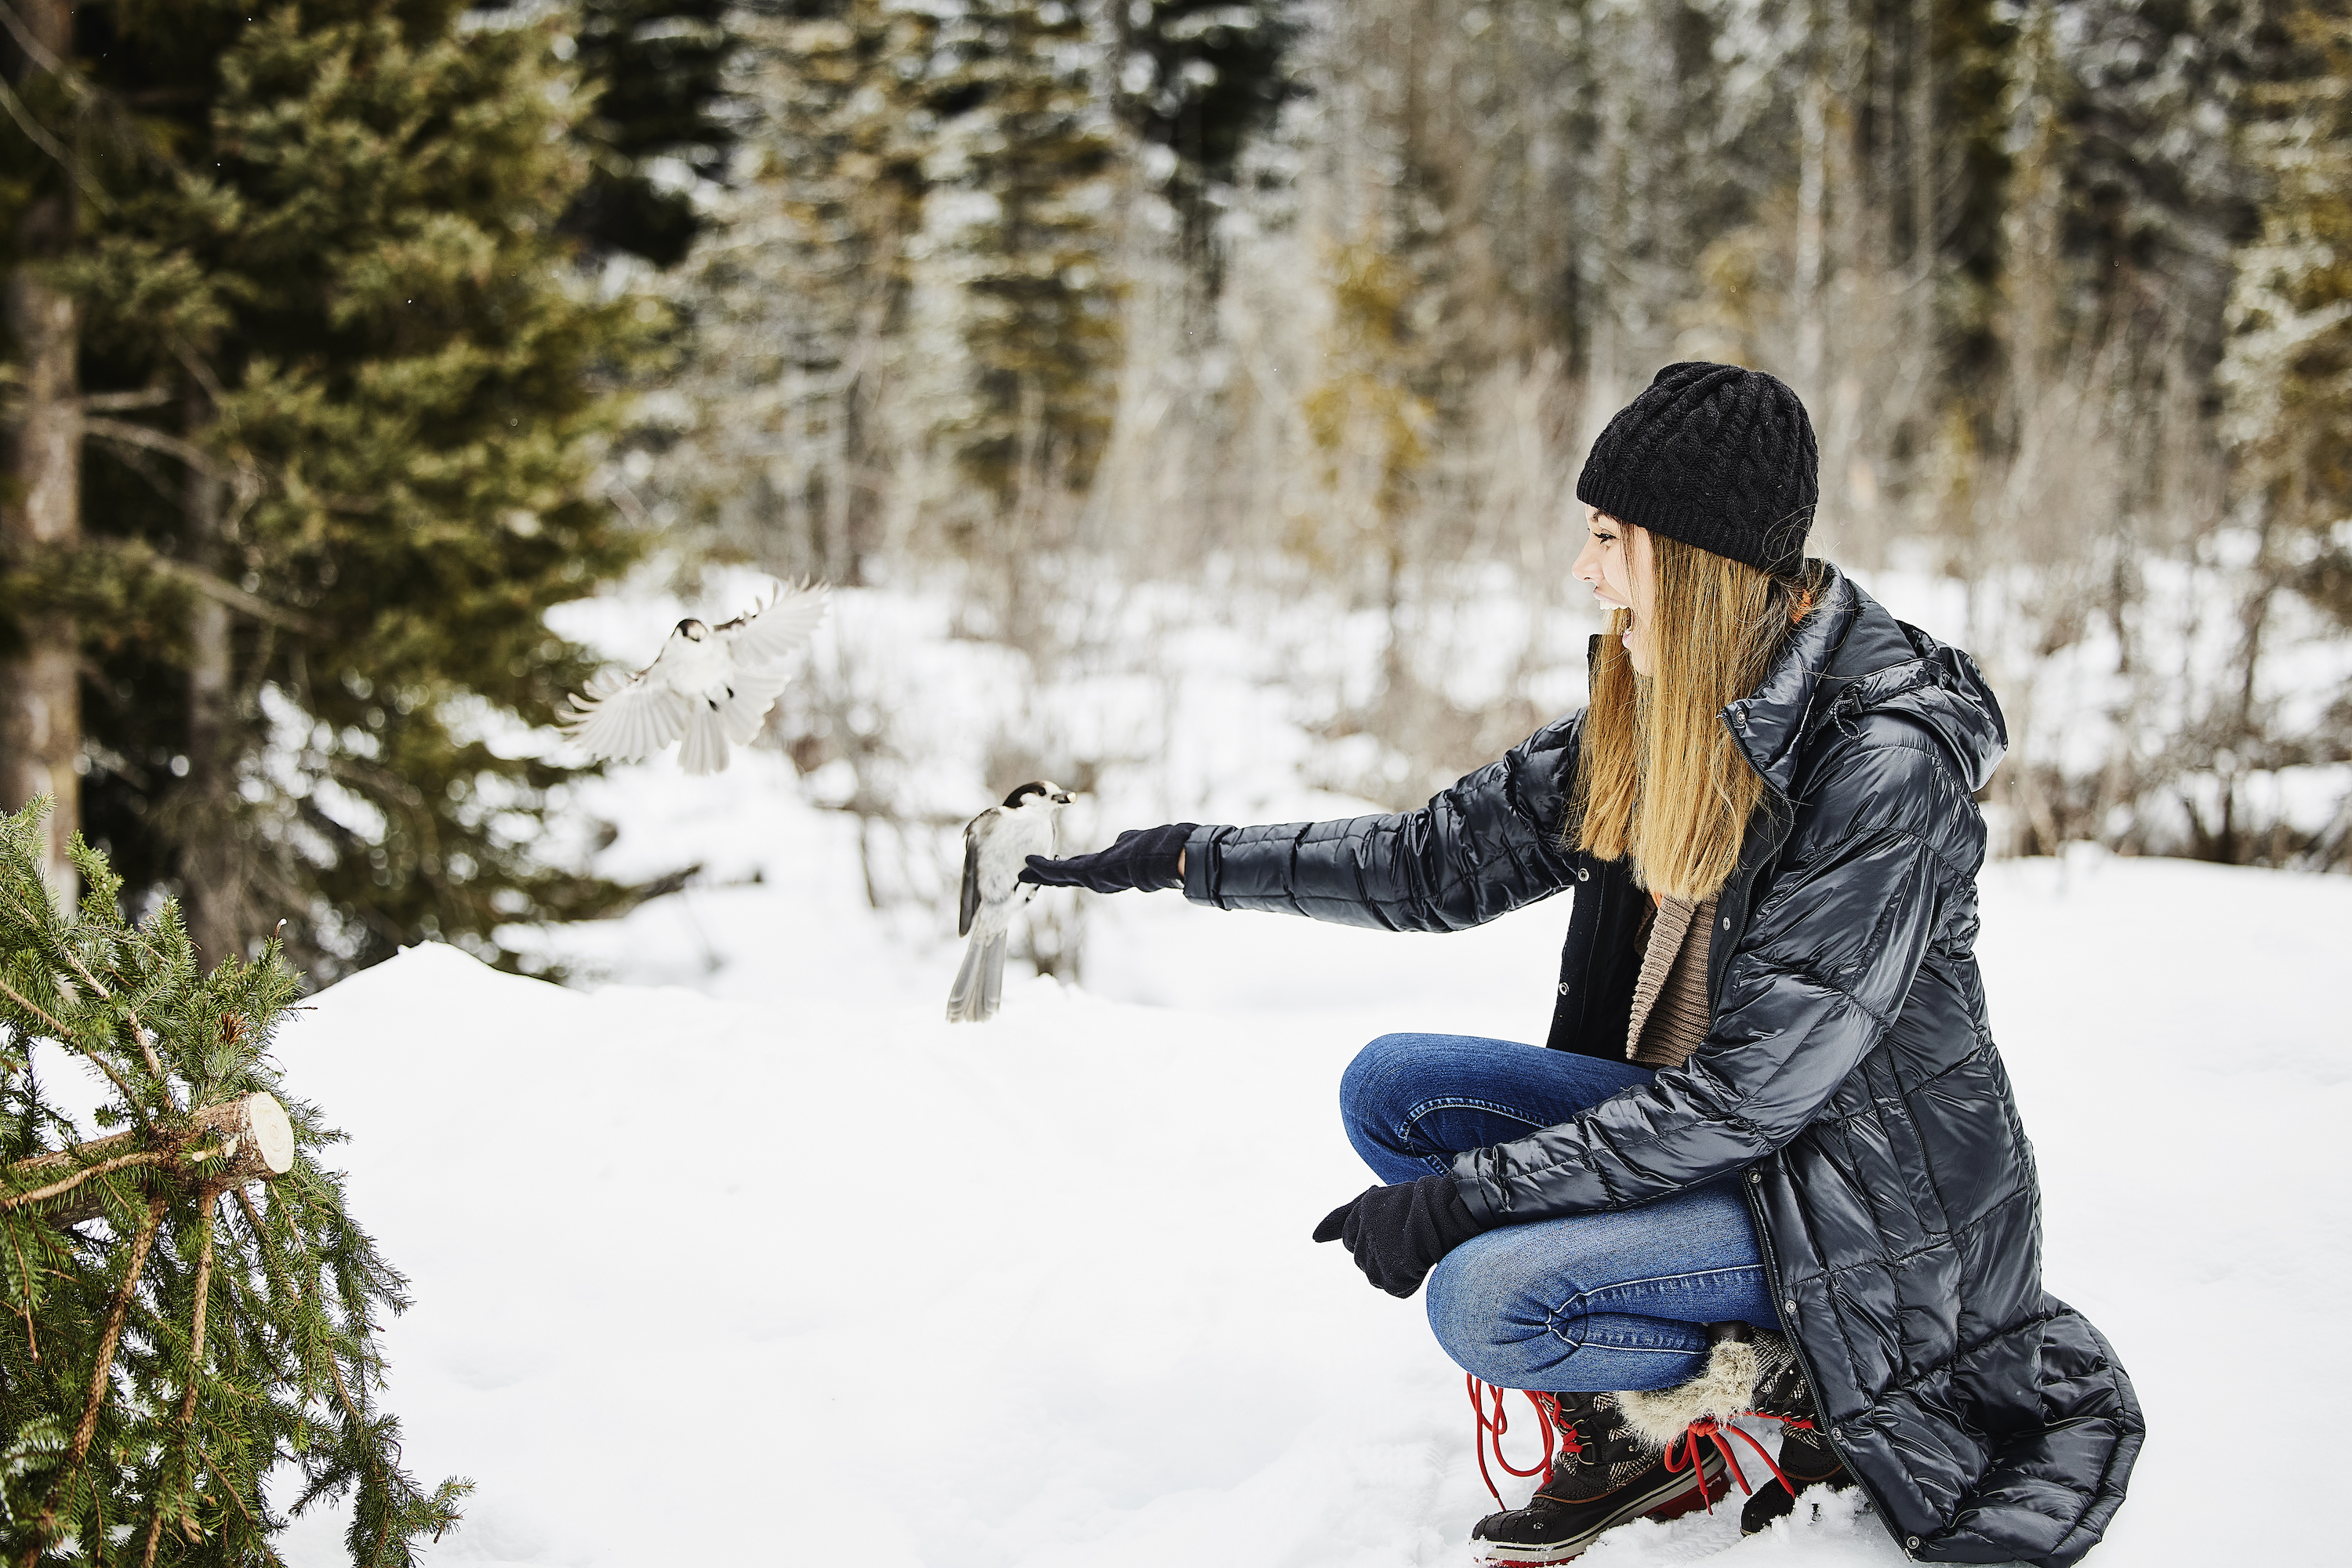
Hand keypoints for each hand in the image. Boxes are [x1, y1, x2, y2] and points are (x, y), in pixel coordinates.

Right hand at [1021, 823, 1198, 893]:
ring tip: (1023, 873)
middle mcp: (1099, 879)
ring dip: (1040, 875)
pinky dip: (1045, 868)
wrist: (1164, 857)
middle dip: (1046, 877)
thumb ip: (1123, 842)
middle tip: (1026, 876)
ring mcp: (1093, 878)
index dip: (1064, 869)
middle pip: (1066, 879)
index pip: (1081, 871)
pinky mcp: (1089, 873)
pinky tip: (1030, 863)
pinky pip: (1062, 870)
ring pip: (1060, 877)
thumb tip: (1121, 839)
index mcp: (1108, 871)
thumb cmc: (1155, 849)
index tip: (1052, 863)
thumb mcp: (1133, 842)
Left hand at [1312, 1173, 1489, 1297]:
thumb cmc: (1419, 1203)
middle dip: (1382, 1254)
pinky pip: (1395, 1288)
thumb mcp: (1375, 1201)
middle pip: (1361, 1259)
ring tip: (1415, 1251)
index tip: (1391, 1232)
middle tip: (1407, 1240)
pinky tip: (1421, 1265)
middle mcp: (1363, 1234)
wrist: (1451, 1212)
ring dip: (1394, 1269)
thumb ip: (1342, 1217)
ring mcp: (1376, 1256)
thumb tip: (1313, 1237)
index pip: (1349, 1237)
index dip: (1372, 1237)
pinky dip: (1408, 1282)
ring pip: (1376, 1276)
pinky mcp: (1391, 1274)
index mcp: (1360, 1212)